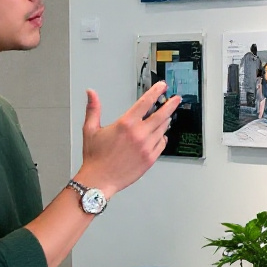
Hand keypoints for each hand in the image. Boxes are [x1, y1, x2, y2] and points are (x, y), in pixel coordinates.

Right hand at [76, 83, 181, 197]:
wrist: (99, 180)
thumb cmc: (95, 158)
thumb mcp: (90, 129)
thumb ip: (93, 109)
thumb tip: (91, 93)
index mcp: (126, 124)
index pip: (146, 102)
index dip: (156, 92)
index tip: (162, 86)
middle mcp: (139, 134)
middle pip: (161, 115)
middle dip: (171, 105)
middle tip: (176, 100)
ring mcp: (146, 147)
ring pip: (163, 129)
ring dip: (165, 121)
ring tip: (166, 117)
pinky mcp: (150, 159)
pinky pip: (162, 144)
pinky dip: (162, 138)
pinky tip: (160, 136)